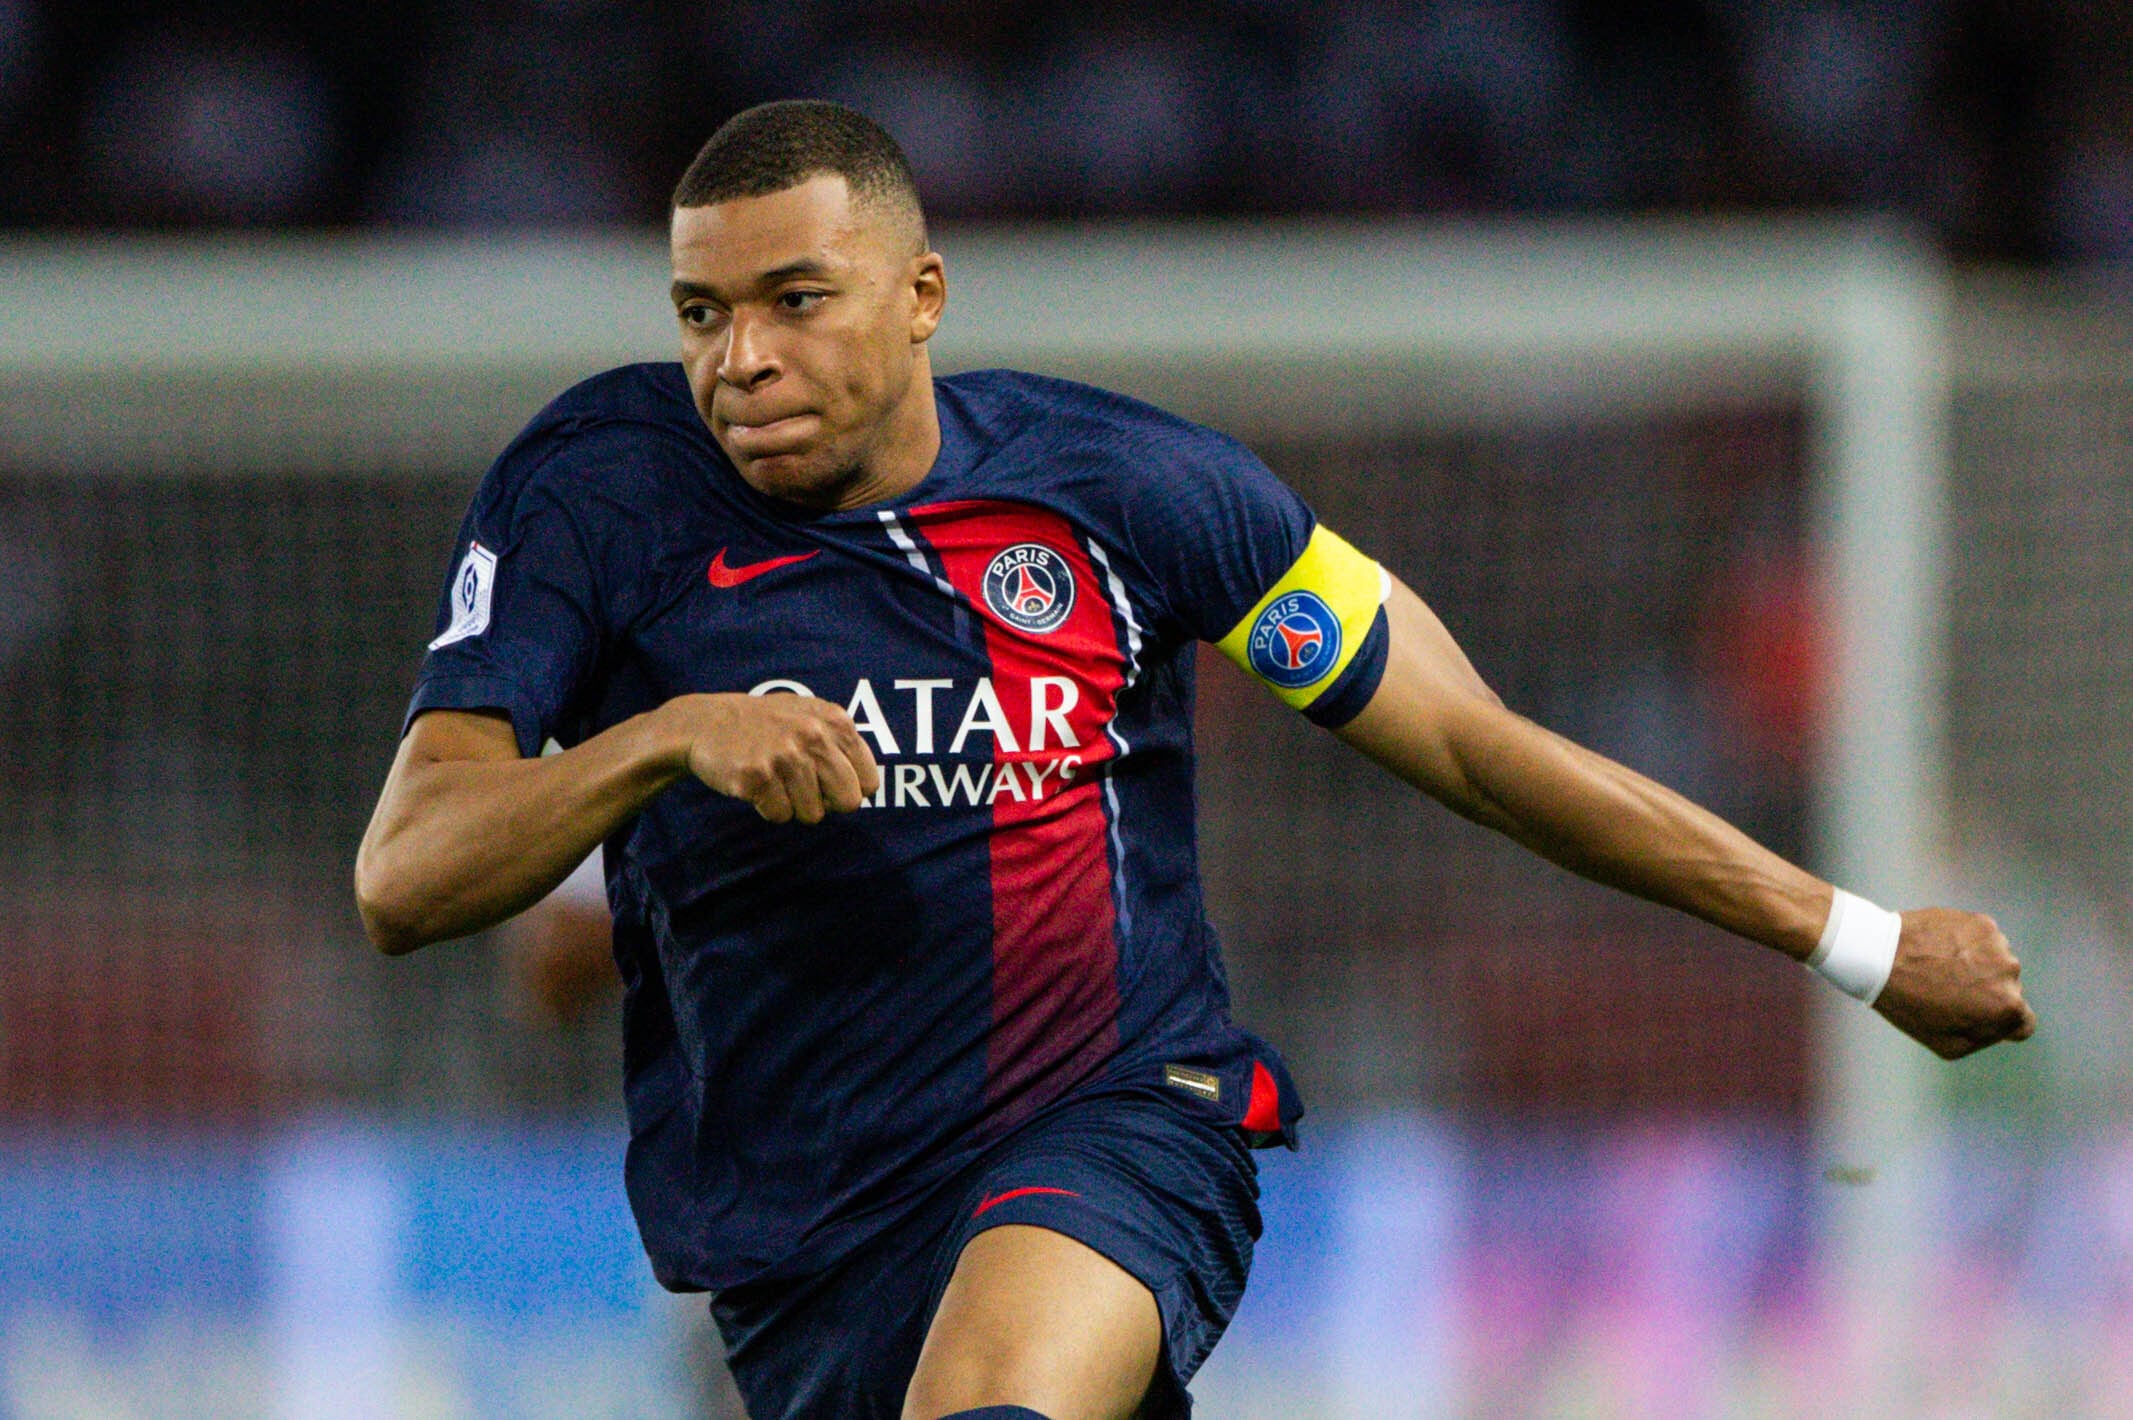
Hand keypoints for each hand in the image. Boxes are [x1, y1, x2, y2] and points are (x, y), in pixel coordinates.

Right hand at [668, 693, 881, 823]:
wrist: (706, 723)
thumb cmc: (764, 724)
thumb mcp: (810, 715)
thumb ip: (841, 742)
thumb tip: (868, 788)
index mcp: (835, 722)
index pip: (868, 781)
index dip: (848, 789)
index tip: (828, 784)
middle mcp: (814, 736)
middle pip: (848, 802)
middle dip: (827, 804)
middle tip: (801, 788)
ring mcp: (786, 756)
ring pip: (813, 815)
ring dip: (793, 806)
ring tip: (775, 781)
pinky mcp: (758, 776)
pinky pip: (781, 816)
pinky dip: (769, 809)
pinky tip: (756, 785)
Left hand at [1872, 908, 2036, 1058]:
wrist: (1880, 956)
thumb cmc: (1910, 1005)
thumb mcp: (1949, 1045)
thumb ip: (1985, 1037)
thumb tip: (1998, 1026)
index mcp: (2008, 1009)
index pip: (2024, 1021)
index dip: (2001, 1021)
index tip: (1980, 1014)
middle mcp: (2011, 974)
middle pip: (2008, 988)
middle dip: (1986, 991)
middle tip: (1948, 988)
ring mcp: (1997, 945)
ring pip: (1995, 961)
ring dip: (1976, 964)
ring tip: (1939, 967)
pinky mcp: (1983, 923)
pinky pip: (1982, 939)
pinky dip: (1966, 943)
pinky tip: (1939, 948)